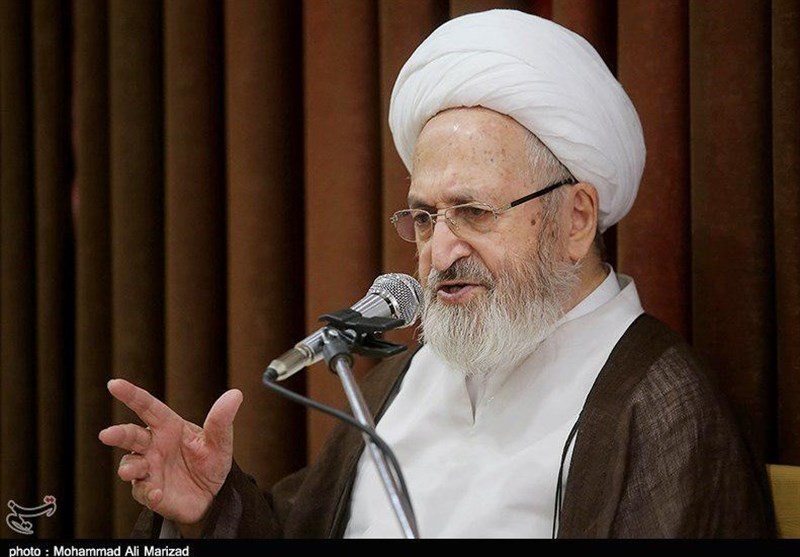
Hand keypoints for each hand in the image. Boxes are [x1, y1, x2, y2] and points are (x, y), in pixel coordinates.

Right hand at [98, 379, 242, 528]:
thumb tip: (235, 394)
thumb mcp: (219, 442)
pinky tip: (158, 493)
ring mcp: (150, 469)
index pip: (147, 407)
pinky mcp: (151, 492)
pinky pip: (143, 491)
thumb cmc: (211, 462)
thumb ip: (221, 420)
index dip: (131, 395)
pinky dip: (149, 492)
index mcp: (168, 427)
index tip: (114, 384)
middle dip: (119, 434)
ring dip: (129, 467)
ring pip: (131, 464)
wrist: (213, 495)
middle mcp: (154, 446)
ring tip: (131, 470)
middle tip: (107, 434)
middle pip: (131, 436)